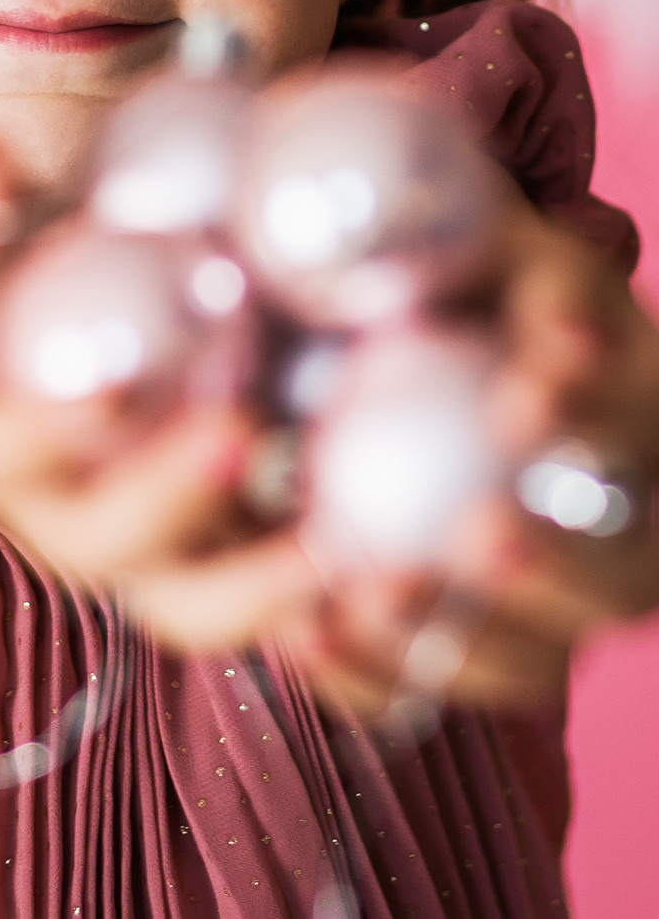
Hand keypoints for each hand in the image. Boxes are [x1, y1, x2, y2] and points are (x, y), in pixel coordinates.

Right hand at [0, 135, 322, 632]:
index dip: (39, 438)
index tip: (104, 391)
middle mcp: (45, 501)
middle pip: (100, 542)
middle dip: (165, 502)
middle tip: (235, 430)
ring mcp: (128, 532)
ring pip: (188, 603)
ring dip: (256, 588)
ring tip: (333, 547)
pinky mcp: (204, 537)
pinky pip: (259, 585)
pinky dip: (315, 594)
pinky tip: (378, 554)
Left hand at [296, 208, 658, 720]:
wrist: (394, 341)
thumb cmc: (450, 273)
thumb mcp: (484, 238)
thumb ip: (493, 262)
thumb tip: (499, 309)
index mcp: (639, 408)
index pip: (643, 418)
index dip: (598, 413)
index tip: (526, 400)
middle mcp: (617, 528)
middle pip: (622, 582)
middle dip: (557, 569)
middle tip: (478, 534)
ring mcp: (545, 608)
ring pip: (532, 661)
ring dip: (457, 641)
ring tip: (371, 592)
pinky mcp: (457, 650)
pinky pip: (426, 693)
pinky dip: (368, 673)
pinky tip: (304, 628)